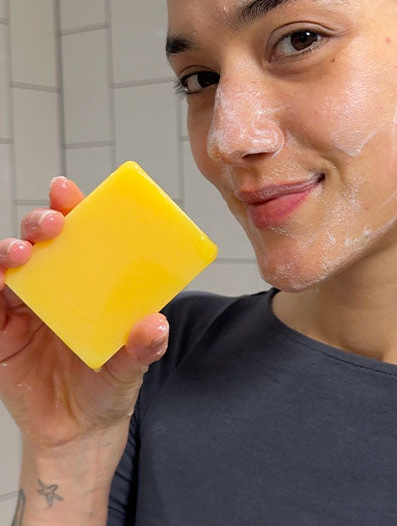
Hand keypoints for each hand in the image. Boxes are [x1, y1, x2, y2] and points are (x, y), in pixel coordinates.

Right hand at [0, 176, 168, 450]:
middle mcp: (58, 286)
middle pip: (42, 241)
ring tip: (21, 253)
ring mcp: (26, 307)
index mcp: (91, 283)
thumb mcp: (133, 366)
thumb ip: (143, 346)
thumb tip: (156, 323)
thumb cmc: (108, 386)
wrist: (79, 431)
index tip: (67, 191)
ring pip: (9, 265)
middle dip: (41, 222)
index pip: (81, 236)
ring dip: (10, 250)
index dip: (72, 209)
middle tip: (52, 223)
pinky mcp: (1, 332)